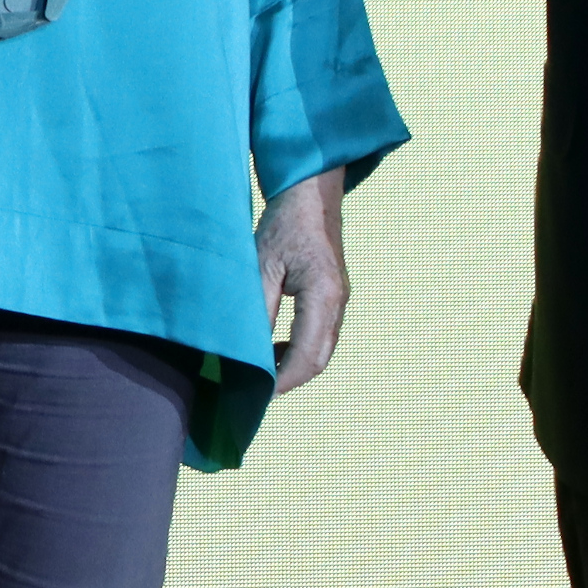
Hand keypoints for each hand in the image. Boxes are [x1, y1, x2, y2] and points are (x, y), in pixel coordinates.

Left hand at [258, 168, 349, 392]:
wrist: (311, 194)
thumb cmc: (285, 224)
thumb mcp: (262, 265)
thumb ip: (259, 309)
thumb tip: (248, 350)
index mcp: (322, 296)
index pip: (306, 355)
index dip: (283, 380)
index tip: (258, 392)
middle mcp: (337, 303)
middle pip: (319, 359)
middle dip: (290, 379)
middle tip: (257, 387)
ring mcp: (339, 300)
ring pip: (322, 349)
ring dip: (295, 365)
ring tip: (262, 369)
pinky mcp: (334, 296)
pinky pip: (321, 334)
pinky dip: (300, 349)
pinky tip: (275, 345)